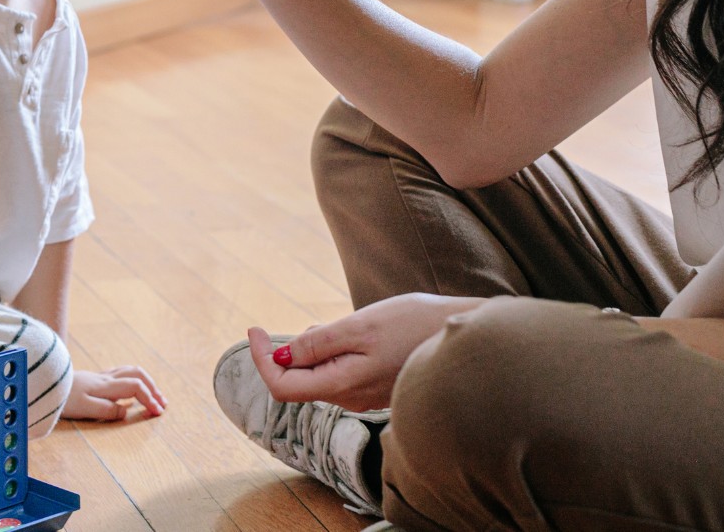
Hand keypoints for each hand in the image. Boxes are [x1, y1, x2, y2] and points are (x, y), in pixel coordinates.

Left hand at [60, 366, 167, 420]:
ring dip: (145, 382)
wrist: (43, 384)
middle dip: (153, 387)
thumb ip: (108, 410)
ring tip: (153, 395)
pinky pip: (120, 373)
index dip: (149, 399)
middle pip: (137, 374)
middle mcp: (105, 378)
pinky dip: (133, 379)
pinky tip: (131, 389)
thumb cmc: (62, 399)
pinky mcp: (93, 378)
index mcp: (106, 386)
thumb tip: (126, 411)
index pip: (136, 387)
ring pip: (129, 371)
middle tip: (162, 403)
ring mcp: (99, 376)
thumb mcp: (85, 408)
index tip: (158, 413)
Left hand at [246, 293, 484, 412]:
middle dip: (286, 353)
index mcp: (342, 386)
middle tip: (286, 326)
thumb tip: (281, 357)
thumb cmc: (416, 325)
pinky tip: (348, 333)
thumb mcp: (360, 326)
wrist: (469, 336)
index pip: (283, 387)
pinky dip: (331, 352)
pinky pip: (340, 372)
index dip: (260, 359)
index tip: (254, 329)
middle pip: (299, 381)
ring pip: (319, 375)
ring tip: (325, 325)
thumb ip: (318, 343)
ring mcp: (365, 394)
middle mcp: (351, 398)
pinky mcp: (378, 385)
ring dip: (310, 351)